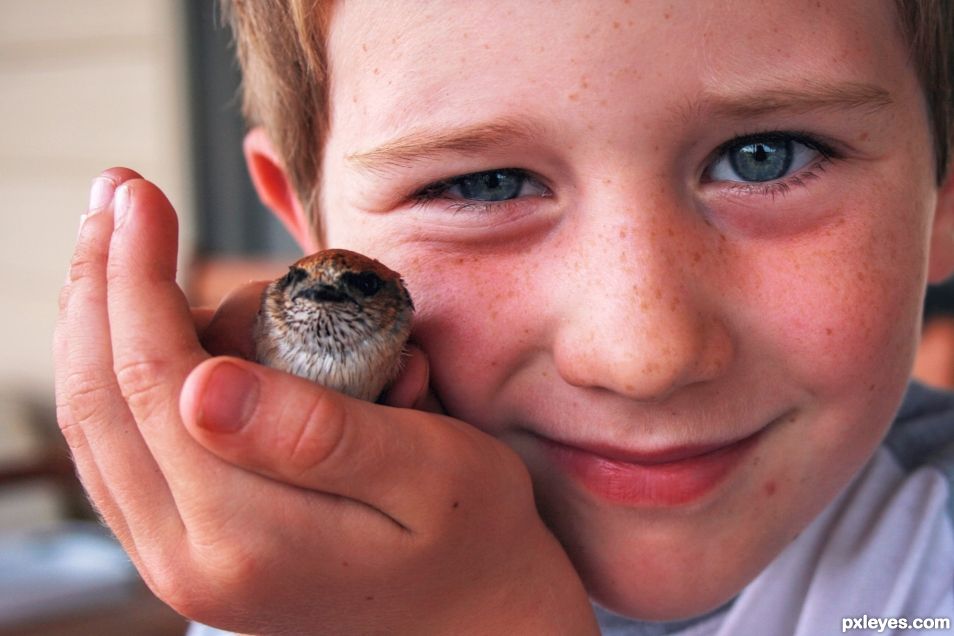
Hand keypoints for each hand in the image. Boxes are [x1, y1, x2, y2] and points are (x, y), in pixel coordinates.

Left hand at [54, 168, 597, 634]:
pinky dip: (113, 369)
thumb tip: (200, 384)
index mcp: (249, 537)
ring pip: (96, 422)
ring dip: (95, 319)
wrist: (469, 616)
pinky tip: (138, 318)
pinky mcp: (185, 547)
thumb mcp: (430, 472)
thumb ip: (319, 436)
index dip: (137, 277)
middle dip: (100, 281)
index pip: (156, 381)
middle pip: (102, 396)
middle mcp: (189, 560)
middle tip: (118, 193)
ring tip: (124, 237)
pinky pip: (116, 447)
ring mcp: (177, 561)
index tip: (142, 194)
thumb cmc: (471, 531)